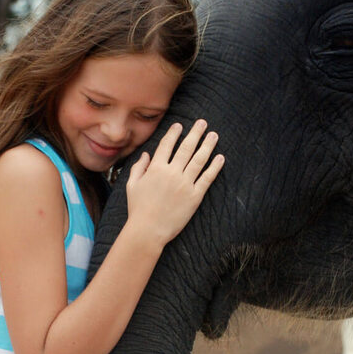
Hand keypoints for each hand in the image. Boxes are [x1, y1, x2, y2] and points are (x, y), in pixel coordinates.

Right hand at [124, 119, 224, 245]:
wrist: (148, 231)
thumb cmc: (138, 209)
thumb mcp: (132, 186)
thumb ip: (138, 168)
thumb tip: (146, 155)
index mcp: (155, 169)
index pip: (167, 145)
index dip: (174, 133)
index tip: (180, 125)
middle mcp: (171, 173)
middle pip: (186, 148)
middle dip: (195, 133)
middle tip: (203, 123)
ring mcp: (184, 184)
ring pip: (199, 160)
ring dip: (208, 146)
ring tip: (214, 135)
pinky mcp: (194, 197)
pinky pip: (207, 178)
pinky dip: (214, 167)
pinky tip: (220, 157)